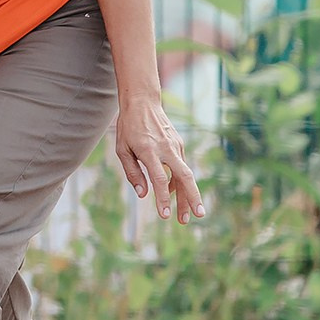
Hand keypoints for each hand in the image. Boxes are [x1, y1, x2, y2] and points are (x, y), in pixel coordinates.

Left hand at [113, 94, 204, 222]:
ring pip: (186, 174)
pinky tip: (171, 193)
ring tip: (186, 216)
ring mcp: (175, 146)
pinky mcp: (179, 144)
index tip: (165, 215)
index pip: (159, 179)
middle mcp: (165, 148)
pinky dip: (177, 182)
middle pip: (184, 176)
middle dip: (192, 198)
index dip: (163, 198)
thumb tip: (144, 194)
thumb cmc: (128, 128)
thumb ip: (133, 173)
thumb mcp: (122, 150)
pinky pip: (180, 167)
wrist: (143, 102)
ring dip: (188, 196)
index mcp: (149, 150)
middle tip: (197, 217)